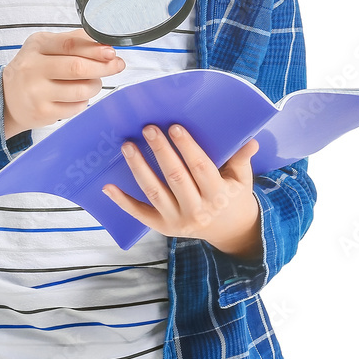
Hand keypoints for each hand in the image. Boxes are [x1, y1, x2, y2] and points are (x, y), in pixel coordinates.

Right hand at [2, 30, 124, 137]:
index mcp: (37, 46)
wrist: (6, 98)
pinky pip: (76, 107)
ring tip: (93, 81)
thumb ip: (73, 40)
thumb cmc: (32, 68)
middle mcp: (33, 68)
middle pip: (77, 68)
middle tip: (117, 65)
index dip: (94, 48)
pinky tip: (78, 95)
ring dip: (95, 85)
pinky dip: (84, 100)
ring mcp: (37, 93)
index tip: (111, 51)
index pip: (70, 44)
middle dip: (103, 67)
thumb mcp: (45, 46)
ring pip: (81, 90)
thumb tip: (103, 42)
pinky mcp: (43, 113)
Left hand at [102, 124, 260, 255]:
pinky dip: (123, 201)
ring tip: (127, 146)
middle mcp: (197, 210)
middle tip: (148, 128)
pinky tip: (108, 187)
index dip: (187, 147)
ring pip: (154, 192)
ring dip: (139, 168)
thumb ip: (241, 159)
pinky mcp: (163, 227)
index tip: (174, 126)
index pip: (201, 167)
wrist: (230, 231)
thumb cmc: (233, 196)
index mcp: (218, 195)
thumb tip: (250, 140)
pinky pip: (140, 213)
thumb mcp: (242, 179)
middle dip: (160, 151)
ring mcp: (178, 221)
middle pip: (175, 177)